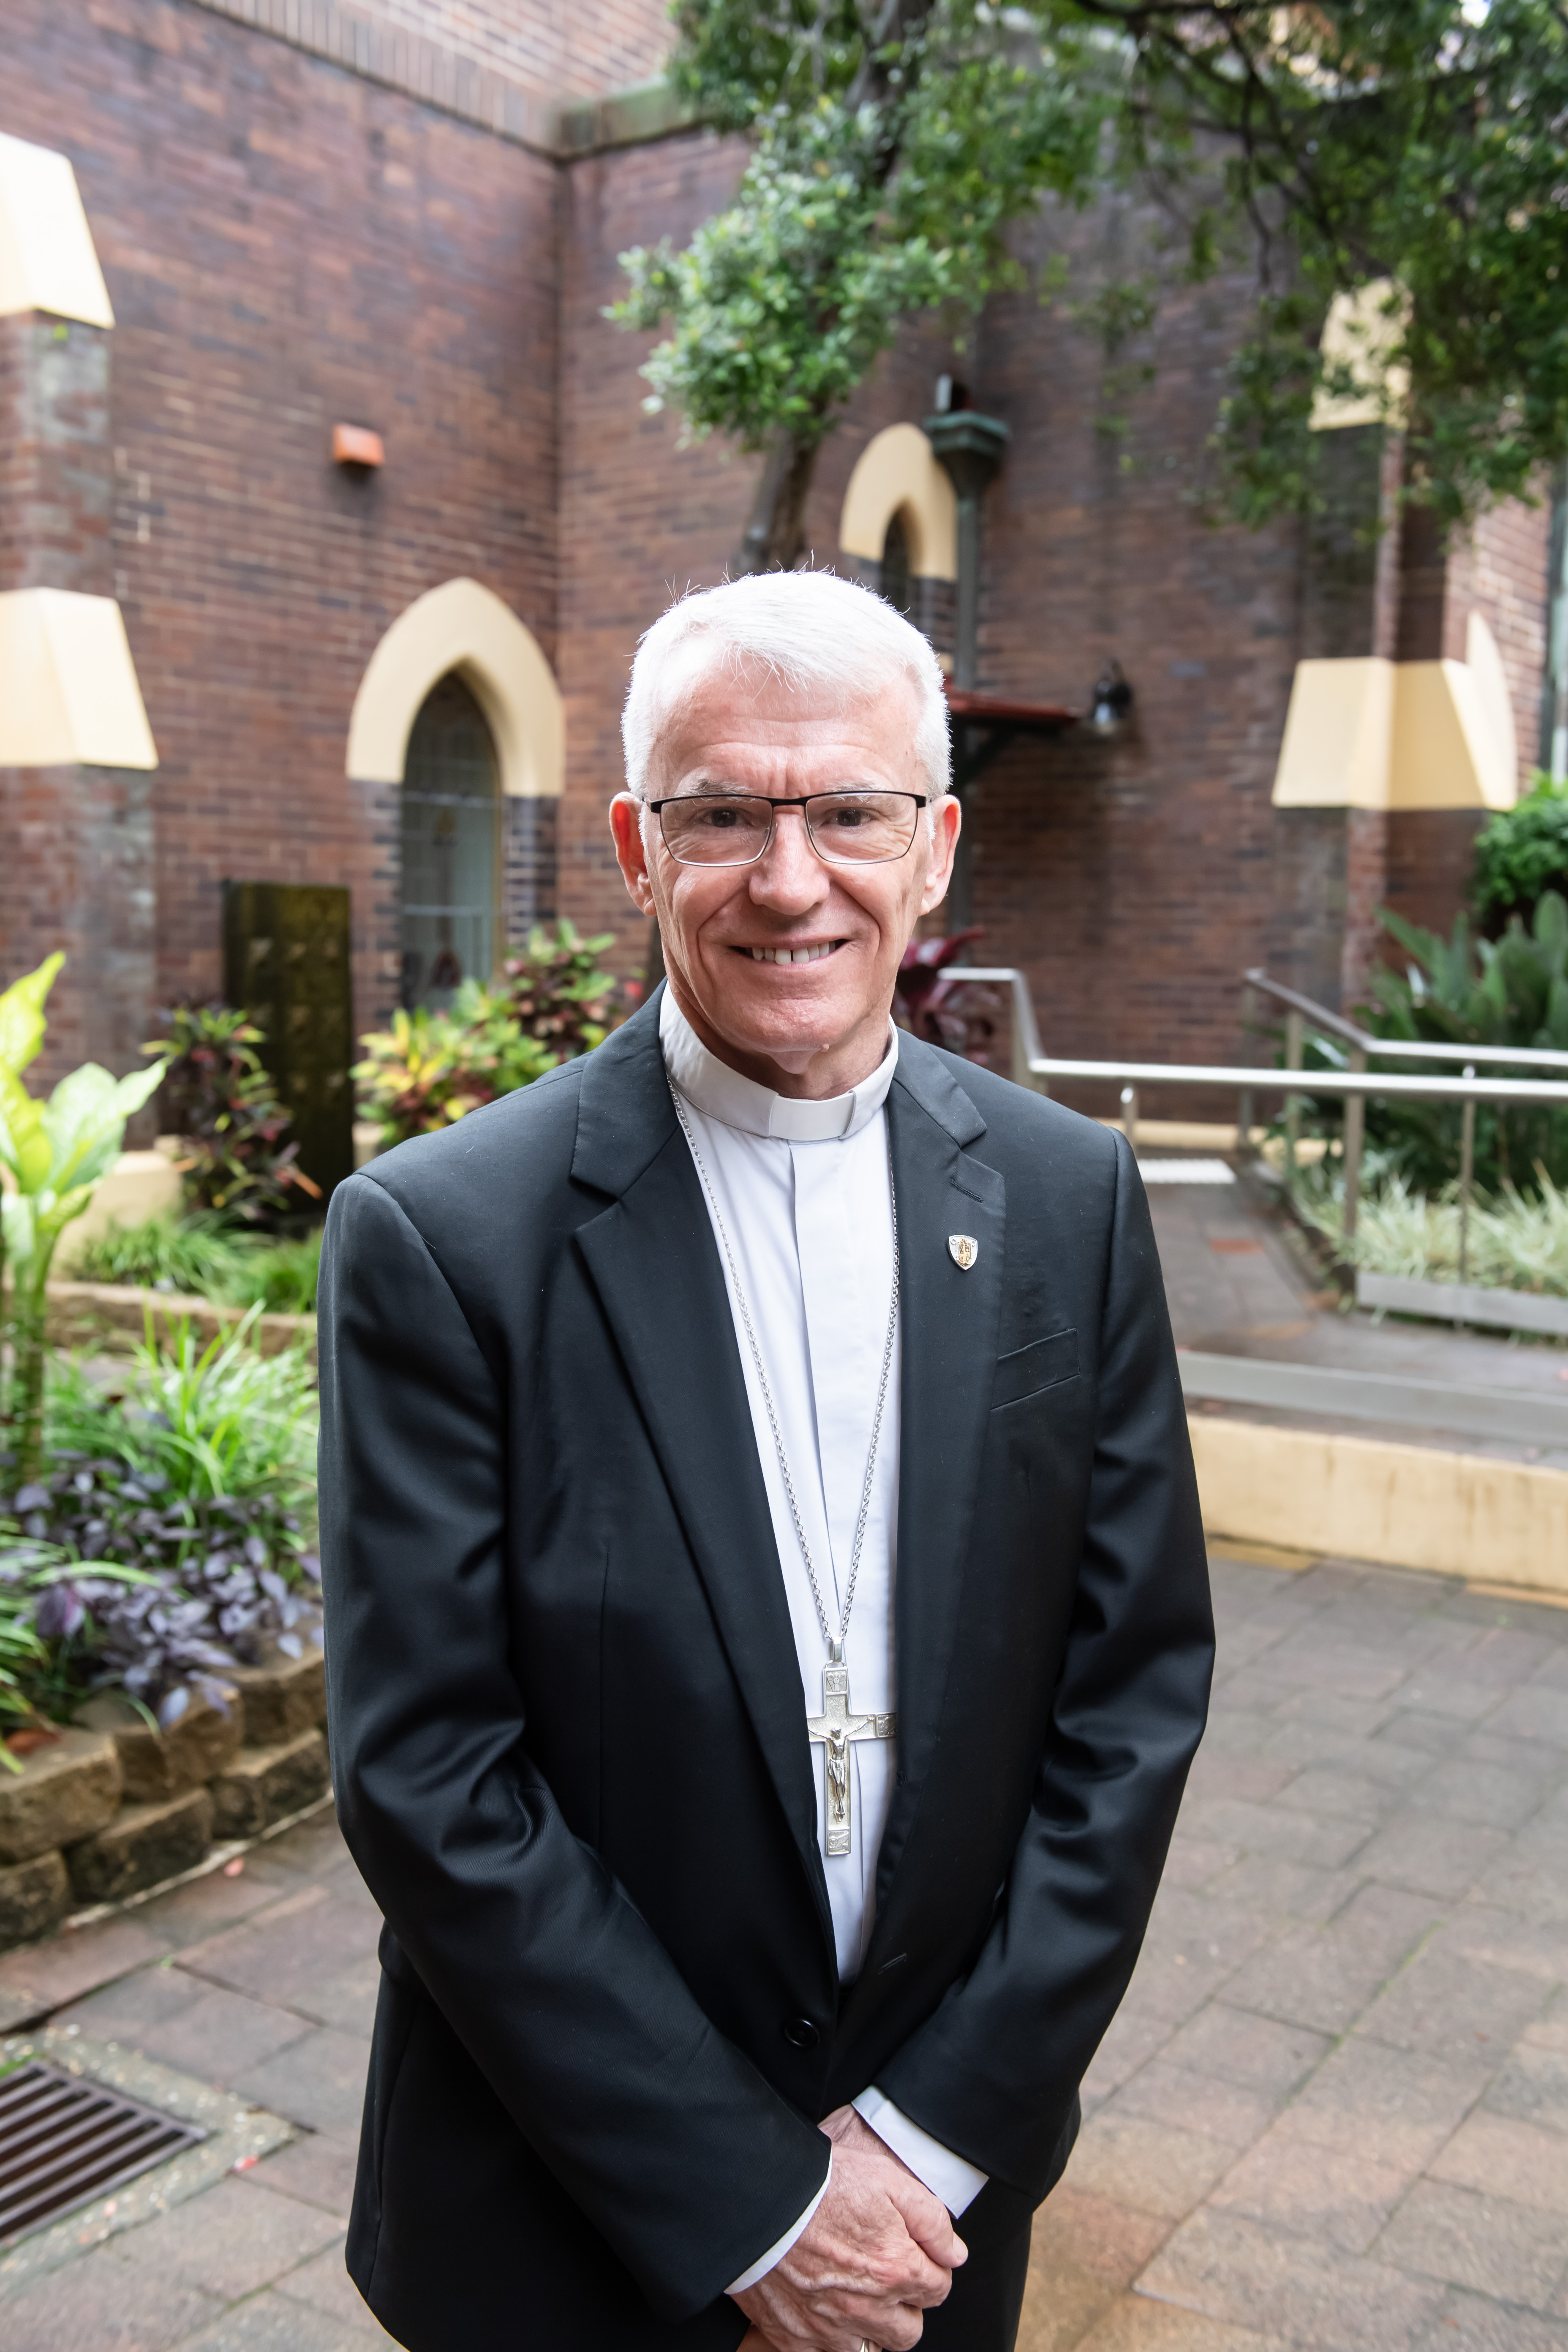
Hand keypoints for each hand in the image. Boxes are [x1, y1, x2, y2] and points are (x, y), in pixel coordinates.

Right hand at [731, 2106, 965, 2351]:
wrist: (759, 2198)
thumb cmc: (823, 2183)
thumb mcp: (889, 2181)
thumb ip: (931, 2220)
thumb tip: (955, 2255)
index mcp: (896, 2270)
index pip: (937, 2289)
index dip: (931, 2269)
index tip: (916, 2256)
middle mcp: (868, 2308)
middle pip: (910, 2330)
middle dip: (907, 2307)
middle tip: (889, 2279)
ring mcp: (830, 2328)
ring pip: (872, 2348)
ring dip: (873, 2327)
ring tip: (858, 2296)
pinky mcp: (795, 2336)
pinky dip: (832, 2339)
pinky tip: (826, 2311)